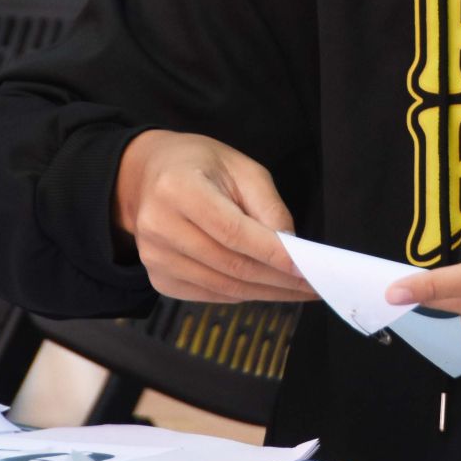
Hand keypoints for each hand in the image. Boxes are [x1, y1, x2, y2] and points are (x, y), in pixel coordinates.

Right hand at [114, 130, 315, 303]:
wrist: (147, 178)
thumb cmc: (199, 165)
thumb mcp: (241, 167)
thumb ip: (268, 206)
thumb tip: (291, 249)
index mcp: (178, 188)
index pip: (233, 231)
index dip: (273, 253)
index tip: (307, 268)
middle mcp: (159, 226)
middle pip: (230, 265)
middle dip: (278, 280)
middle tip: (313, 286)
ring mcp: (154, 257)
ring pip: (223, 286)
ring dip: (266, 292)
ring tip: (297, 291)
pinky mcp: (158, 278)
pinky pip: (210, 295)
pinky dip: (243, 294)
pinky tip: (266, 288)